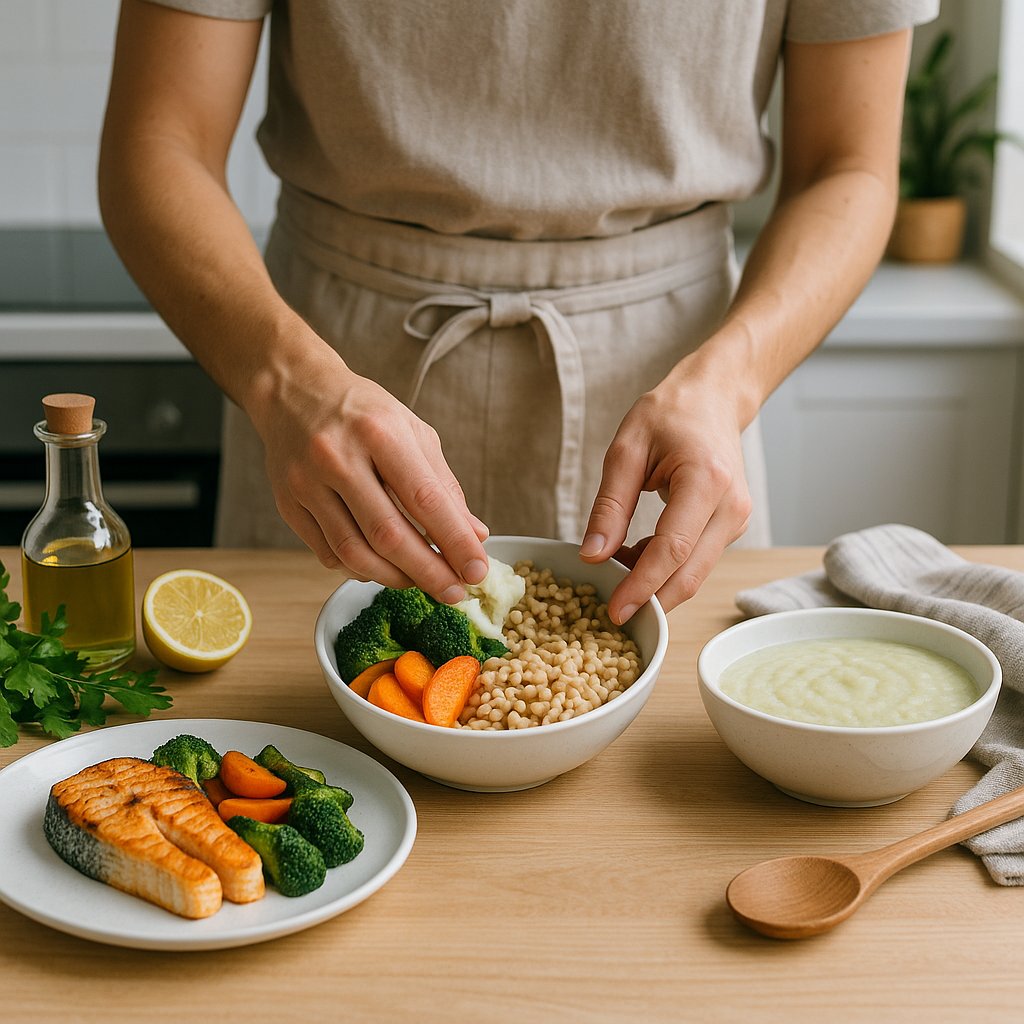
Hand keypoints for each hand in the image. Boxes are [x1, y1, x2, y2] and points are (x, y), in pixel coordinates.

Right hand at [250, 350, 488, 601]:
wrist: (293, 391)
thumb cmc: (362, 412)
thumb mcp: (412, 431)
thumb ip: (444, 485)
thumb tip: (475, 535)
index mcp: (378, 432)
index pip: (424, 500)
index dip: (455, 541)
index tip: (477, 571)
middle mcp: (337, 457)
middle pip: (389, 535)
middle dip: (429, 572)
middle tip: (455, 593)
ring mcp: (306, 483)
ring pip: (355, 553)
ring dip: (396, 578)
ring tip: (422, 582)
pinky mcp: (288, 504)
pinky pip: (329, 554)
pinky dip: (362, 570)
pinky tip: (384, 568)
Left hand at [580, 364, 752, 621]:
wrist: (713, 399)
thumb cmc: (670, 415)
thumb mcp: (626, 450)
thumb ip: (609, 506)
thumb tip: (592, 556)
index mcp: (707, 481)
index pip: (673, 549)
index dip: (642, 585)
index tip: (615, 611)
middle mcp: (731, 507)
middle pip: (690, 573)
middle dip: (650, 600)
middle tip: (610, 614)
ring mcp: (737, 520)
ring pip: (694, 573)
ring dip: (654, 583)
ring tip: (614, 570)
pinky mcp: (731, 527)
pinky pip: (696, 560)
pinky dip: (664, 569)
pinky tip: (634, 556)